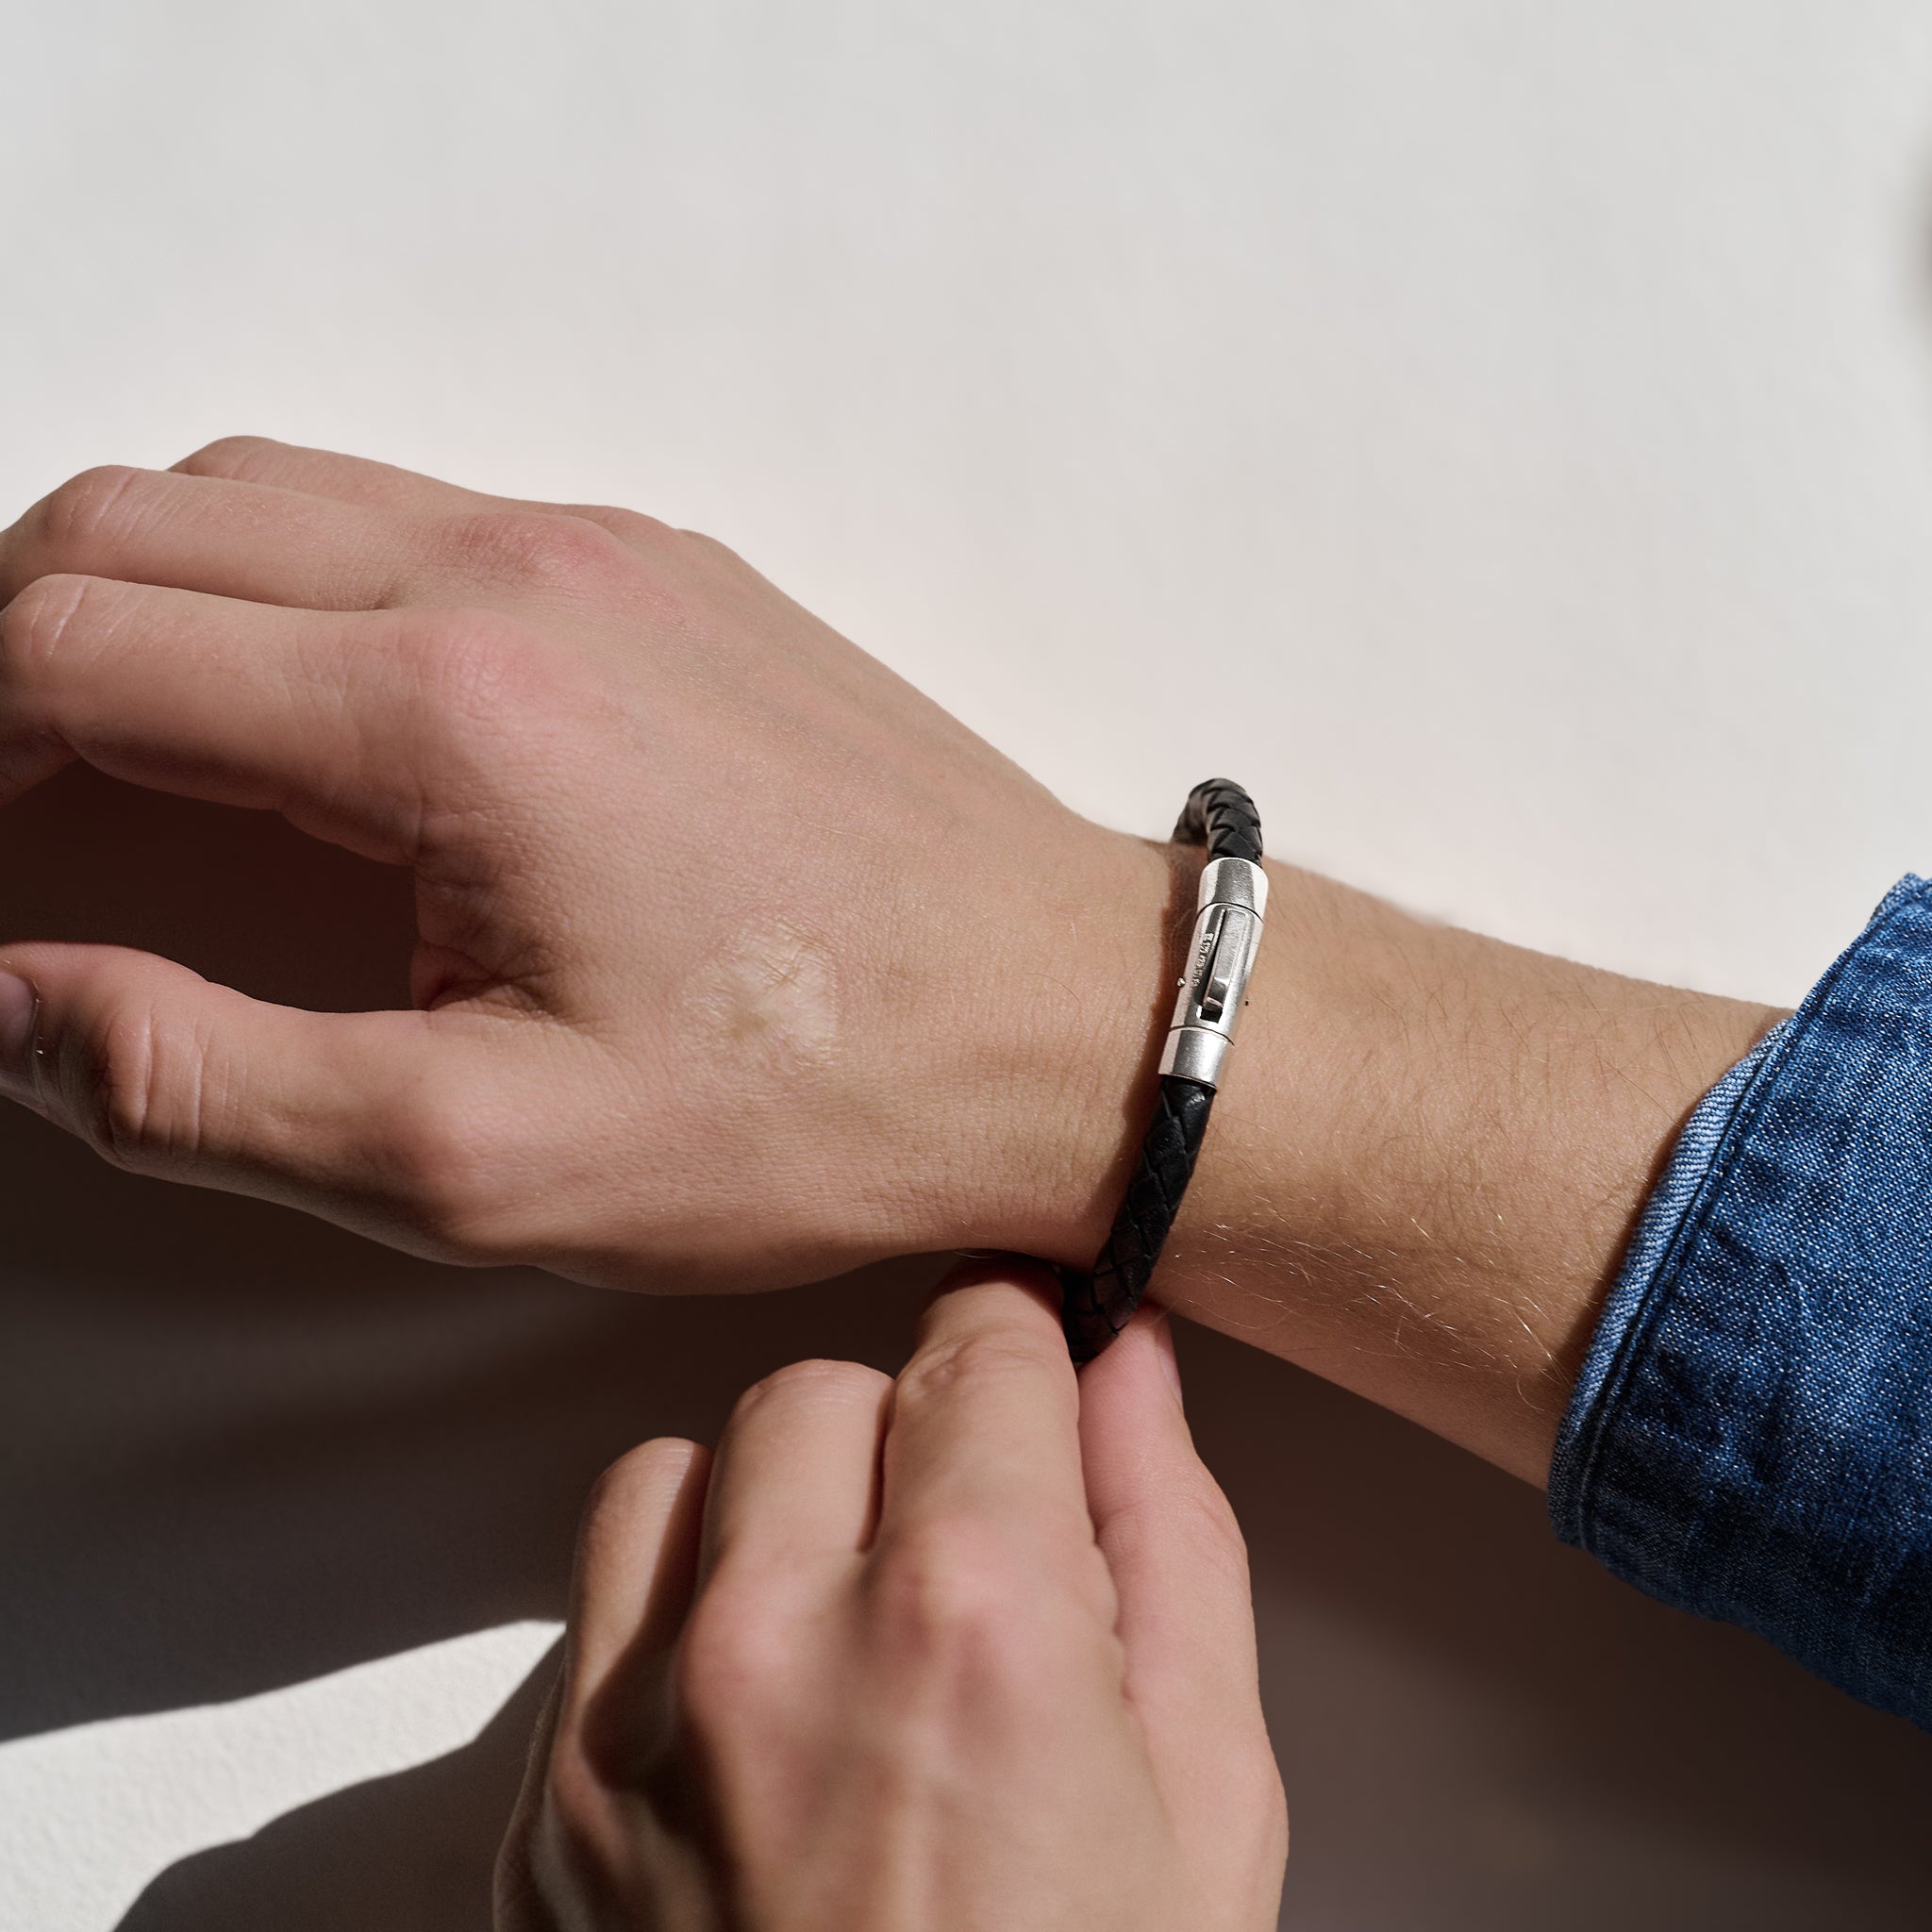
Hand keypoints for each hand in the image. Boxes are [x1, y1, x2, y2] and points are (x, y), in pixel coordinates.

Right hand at [0, 441, 1171, 1287]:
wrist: (1059, 1014)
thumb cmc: (821, 1097)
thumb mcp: (490, 1155)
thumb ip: (206, 1080)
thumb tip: (12, 1006)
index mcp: (447, 709)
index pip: (76, 642)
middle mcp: (518, 575)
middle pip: (143, 520)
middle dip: (20, 636)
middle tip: (14, 788)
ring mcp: (605, 553)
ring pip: (273, 488)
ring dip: (154, 588)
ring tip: (126, 741)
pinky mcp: (671, 572)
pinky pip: (419, 509)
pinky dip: (301, 576)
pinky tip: (322, 709)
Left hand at [494, 1264, 1286, 1931]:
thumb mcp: (1208, 1804)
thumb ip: (1171, 1539)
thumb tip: (1134, 1366)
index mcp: (975, 1625)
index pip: (975, 1346)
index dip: (1022, 1345)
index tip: (1030, 1367)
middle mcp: (780, 1644)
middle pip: (824, 1389)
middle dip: (908, 1434)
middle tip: (963, 1548)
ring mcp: (637, 1728)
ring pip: (686, 1467)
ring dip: (772, 1506)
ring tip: (846, 1623)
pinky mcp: (544, 1810)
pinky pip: (595, 1602)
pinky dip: (677, 1609)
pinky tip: (759, 1713)